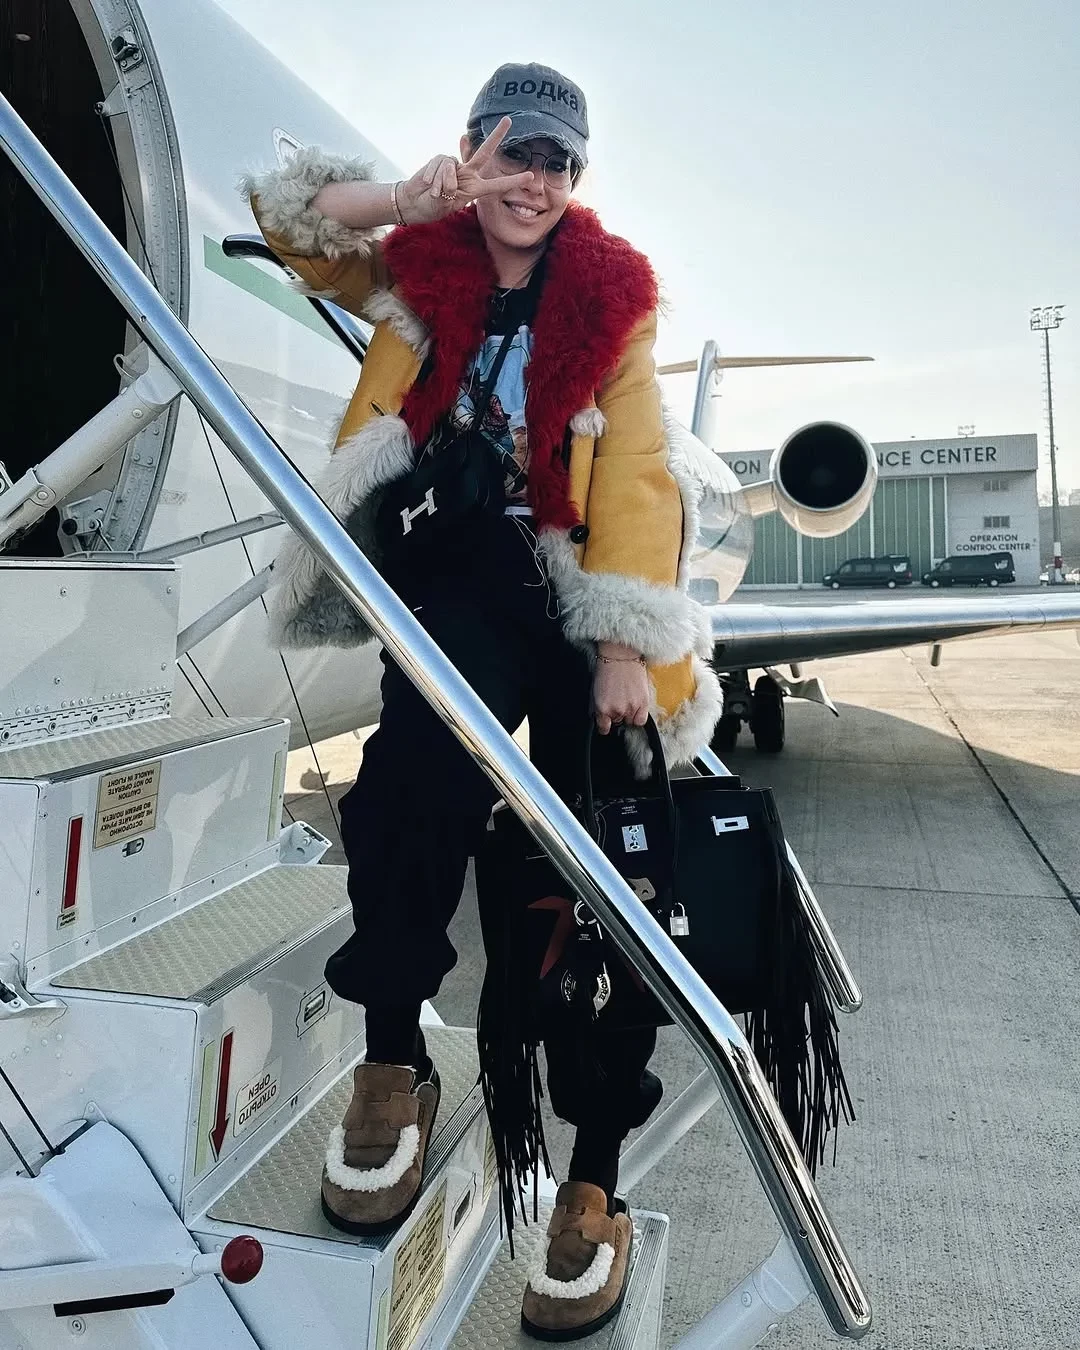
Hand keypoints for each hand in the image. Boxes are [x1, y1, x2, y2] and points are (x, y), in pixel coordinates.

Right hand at [398, 117, 531, 223]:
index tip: (530, 177)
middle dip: (496, 135)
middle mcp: (468, 174)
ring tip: (435, 193)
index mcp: (475, 189)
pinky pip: (441, 164)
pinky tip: (428, 184)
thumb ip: (449, 188)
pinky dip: (433, 176)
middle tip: (509, 120)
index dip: (513, 180)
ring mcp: (454, 166)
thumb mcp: (445, 203)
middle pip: (485, 152)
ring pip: (452, 168)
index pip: (497, 184)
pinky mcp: (440, 160)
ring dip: (441, 183)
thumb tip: (450, 173)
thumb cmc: (432, 206)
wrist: (413, 202)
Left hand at [593, 646, 649, 735]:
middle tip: (618, 700)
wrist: (621, 656)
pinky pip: (641, 721)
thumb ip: (600, 708)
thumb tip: (604, 718)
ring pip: (630, 721)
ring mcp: (631, 707)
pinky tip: (636, 707)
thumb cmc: (607, 669)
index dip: (605, 724)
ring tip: (627, 698)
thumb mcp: (596, 691)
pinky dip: (638, 716)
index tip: (606, 722)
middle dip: (617, 714)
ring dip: (628, 713)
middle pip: (617, 722)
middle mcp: (616, 710)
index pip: (604, 728)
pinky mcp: (643, 703)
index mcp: (602, 708)